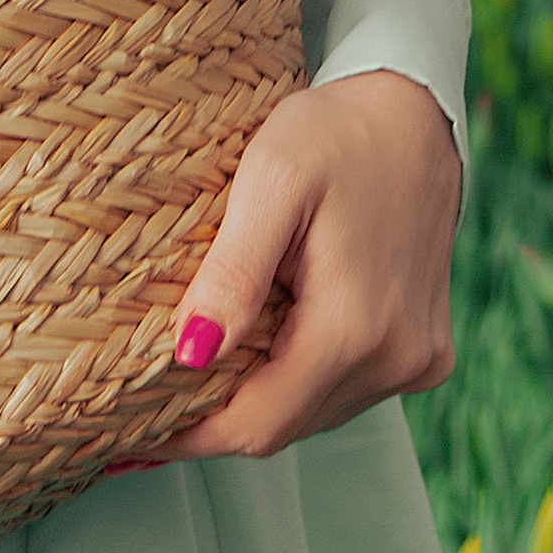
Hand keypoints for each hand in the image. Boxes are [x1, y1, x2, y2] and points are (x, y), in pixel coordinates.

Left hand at [156, 68, 461, 461]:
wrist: (415, 114)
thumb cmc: (335, 134)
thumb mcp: (271, 182)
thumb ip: (233, 273)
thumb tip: (190, 353)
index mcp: (356, 328)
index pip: (257, 424)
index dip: (188, 438)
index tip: (127, 436)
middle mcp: (397, 359)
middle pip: (282, 427)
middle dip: (213, 420)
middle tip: (143, 402)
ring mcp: (418, 360)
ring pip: (312, 414)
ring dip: (254, 400)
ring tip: (193, 369)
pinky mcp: (425, 351)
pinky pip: (345, 392)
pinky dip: (295, 381)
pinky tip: (258, 345)